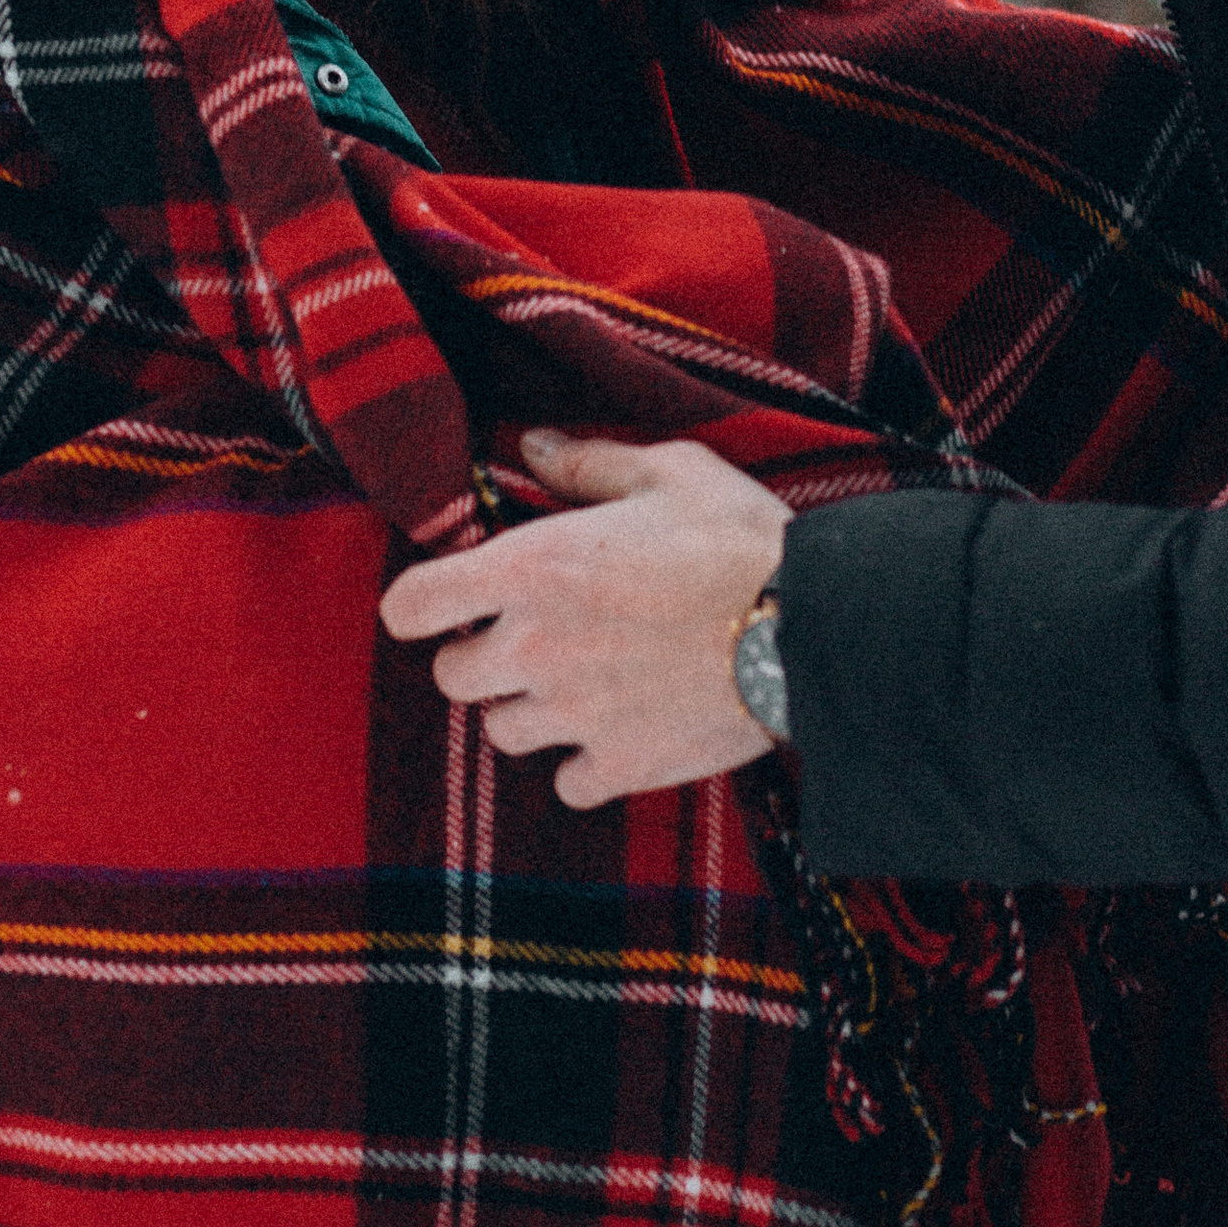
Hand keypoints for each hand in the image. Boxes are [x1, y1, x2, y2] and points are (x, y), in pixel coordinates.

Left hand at [377, 430, 790, 808]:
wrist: (813, 628)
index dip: (417, 603)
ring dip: (527, 710)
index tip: (441, 601)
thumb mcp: (667, 472)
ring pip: (502, 732)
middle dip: (478, 657)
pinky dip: (584, 763)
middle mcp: (537, 647)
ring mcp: (574, 715)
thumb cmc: (738, 537)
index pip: (414, 604)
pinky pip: (568, 782)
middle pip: (452, 677)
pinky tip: (618, 730)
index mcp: (533, 567)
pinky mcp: (622, 765)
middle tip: (527, 638)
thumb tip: (533, 445)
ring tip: (577, 683)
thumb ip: (587, 465)